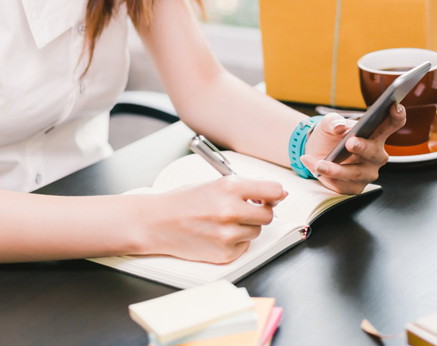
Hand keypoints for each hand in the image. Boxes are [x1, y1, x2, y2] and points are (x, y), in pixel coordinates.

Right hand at [138, 176, 286, 263]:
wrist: (157, 222)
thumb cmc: (185, 201)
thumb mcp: (216, 183)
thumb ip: (247, 188)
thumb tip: (279, 194)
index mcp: (230, 186)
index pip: (274, 190)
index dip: (275, 194)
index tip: (273, 196)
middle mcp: (230, 210)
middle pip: (268, 215)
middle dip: (260, 212)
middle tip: (244, 210)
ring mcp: (227, 234)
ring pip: (256, 231)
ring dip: (246, 227)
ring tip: (223, 222)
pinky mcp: (224, 253)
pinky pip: (244, 247)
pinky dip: (235, 242)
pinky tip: (217, 235)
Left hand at [299, 104, 406, 194]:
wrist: (315, 151)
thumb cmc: (330, 135)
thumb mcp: (328, 123)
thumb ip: (333, 121)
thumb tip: (339, 126)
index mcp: (375, 134)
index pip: (392, 124)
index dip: (397, 116)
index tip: (394, 106)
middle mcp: (376, 155)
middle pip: (375, 152)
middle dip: (363, 147)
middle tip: (350, 142)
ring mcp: (367, 173)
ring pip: (356, 173)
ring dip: (337, 169)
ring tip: (320, 163)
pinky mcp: (355, 187)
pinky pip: (342, 184)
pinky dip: (326, 176)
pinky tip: (314, 166)